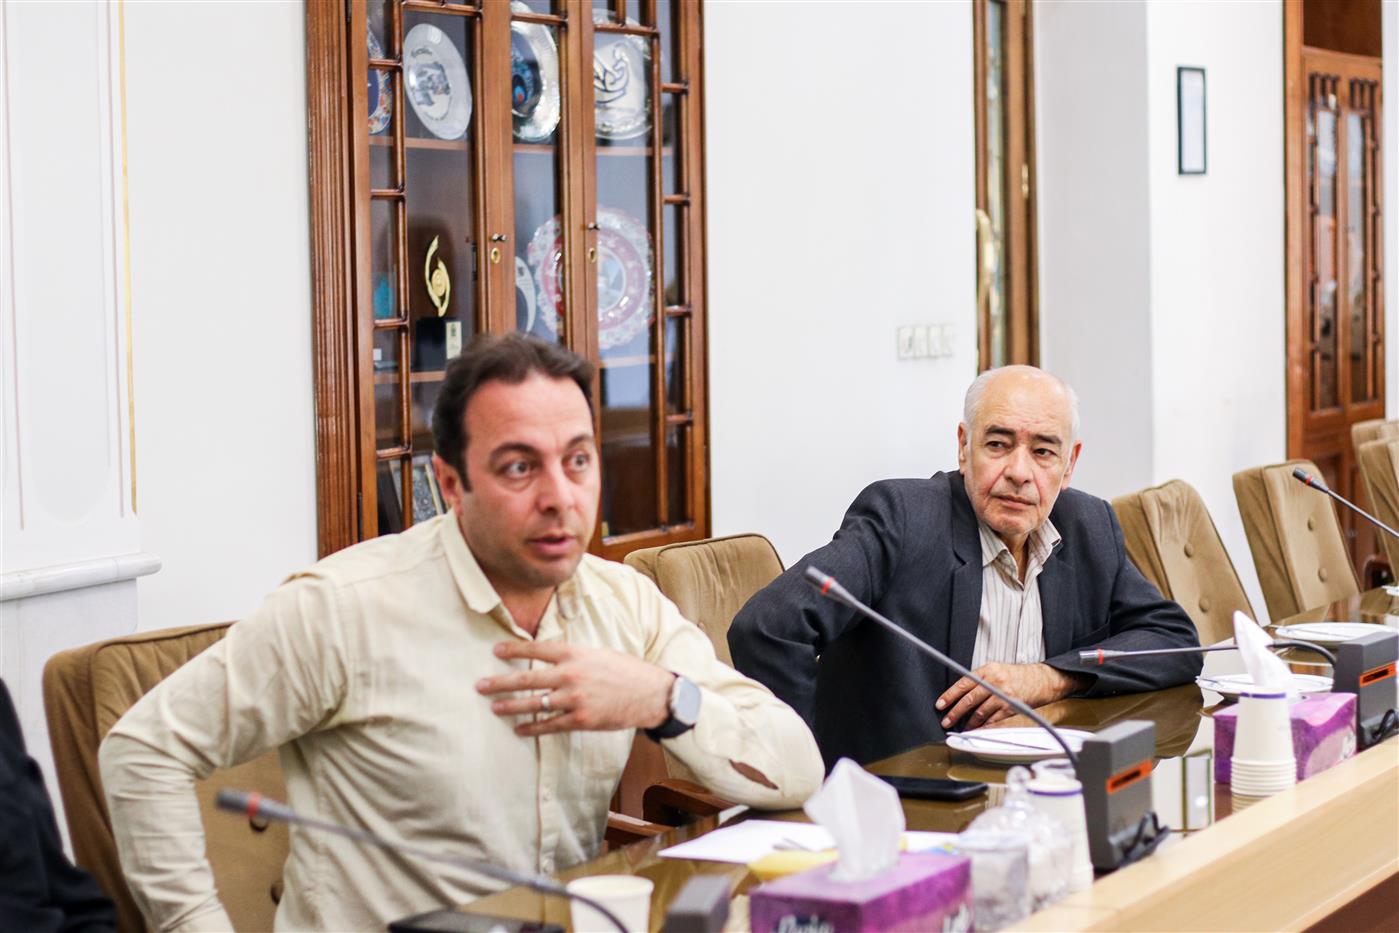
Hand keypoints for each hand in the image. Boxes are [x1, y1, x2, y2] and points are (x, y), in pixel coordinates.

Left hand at [476, 640, 674, 736]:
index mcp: (575, 653)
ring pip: (533, 704)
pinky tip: (520, 729)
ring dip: (510, 706)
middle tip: (481, 685)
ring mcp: (574, 698)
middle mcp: (571, 674)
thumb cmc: (624, 671)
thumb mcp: (597, 653)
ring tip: (494, 707)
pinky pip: (549, 725)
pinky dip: (532, 727)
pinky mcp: (580, 719)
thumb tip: (549, 659)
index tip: (495, 651)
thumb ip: (572, 656)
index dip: (513, 650)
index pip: (536, 650)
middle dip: (500, 682)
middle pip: (527, 679)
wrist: (649, 693)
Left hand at [935, 663, 1087, 729]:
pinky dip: (984, 726)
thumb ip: (979, 680)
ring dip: (969, 722)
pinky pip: (993, 719)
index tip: (940, 704)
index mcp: (987, 670)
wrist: (1040, 679)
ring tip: (962, 728)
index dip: (949, 695)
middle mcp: (994, 682)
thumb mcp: (996, 670)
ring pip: (980, 712)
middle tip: (946, 720)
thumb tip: (960, 694)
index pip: (963, 684)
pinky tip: (978, 729)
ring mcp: (1003, 695)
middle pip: (969, 699)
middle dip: (955, 712)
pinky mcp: (1011, 707)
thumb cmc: (1016, 676)